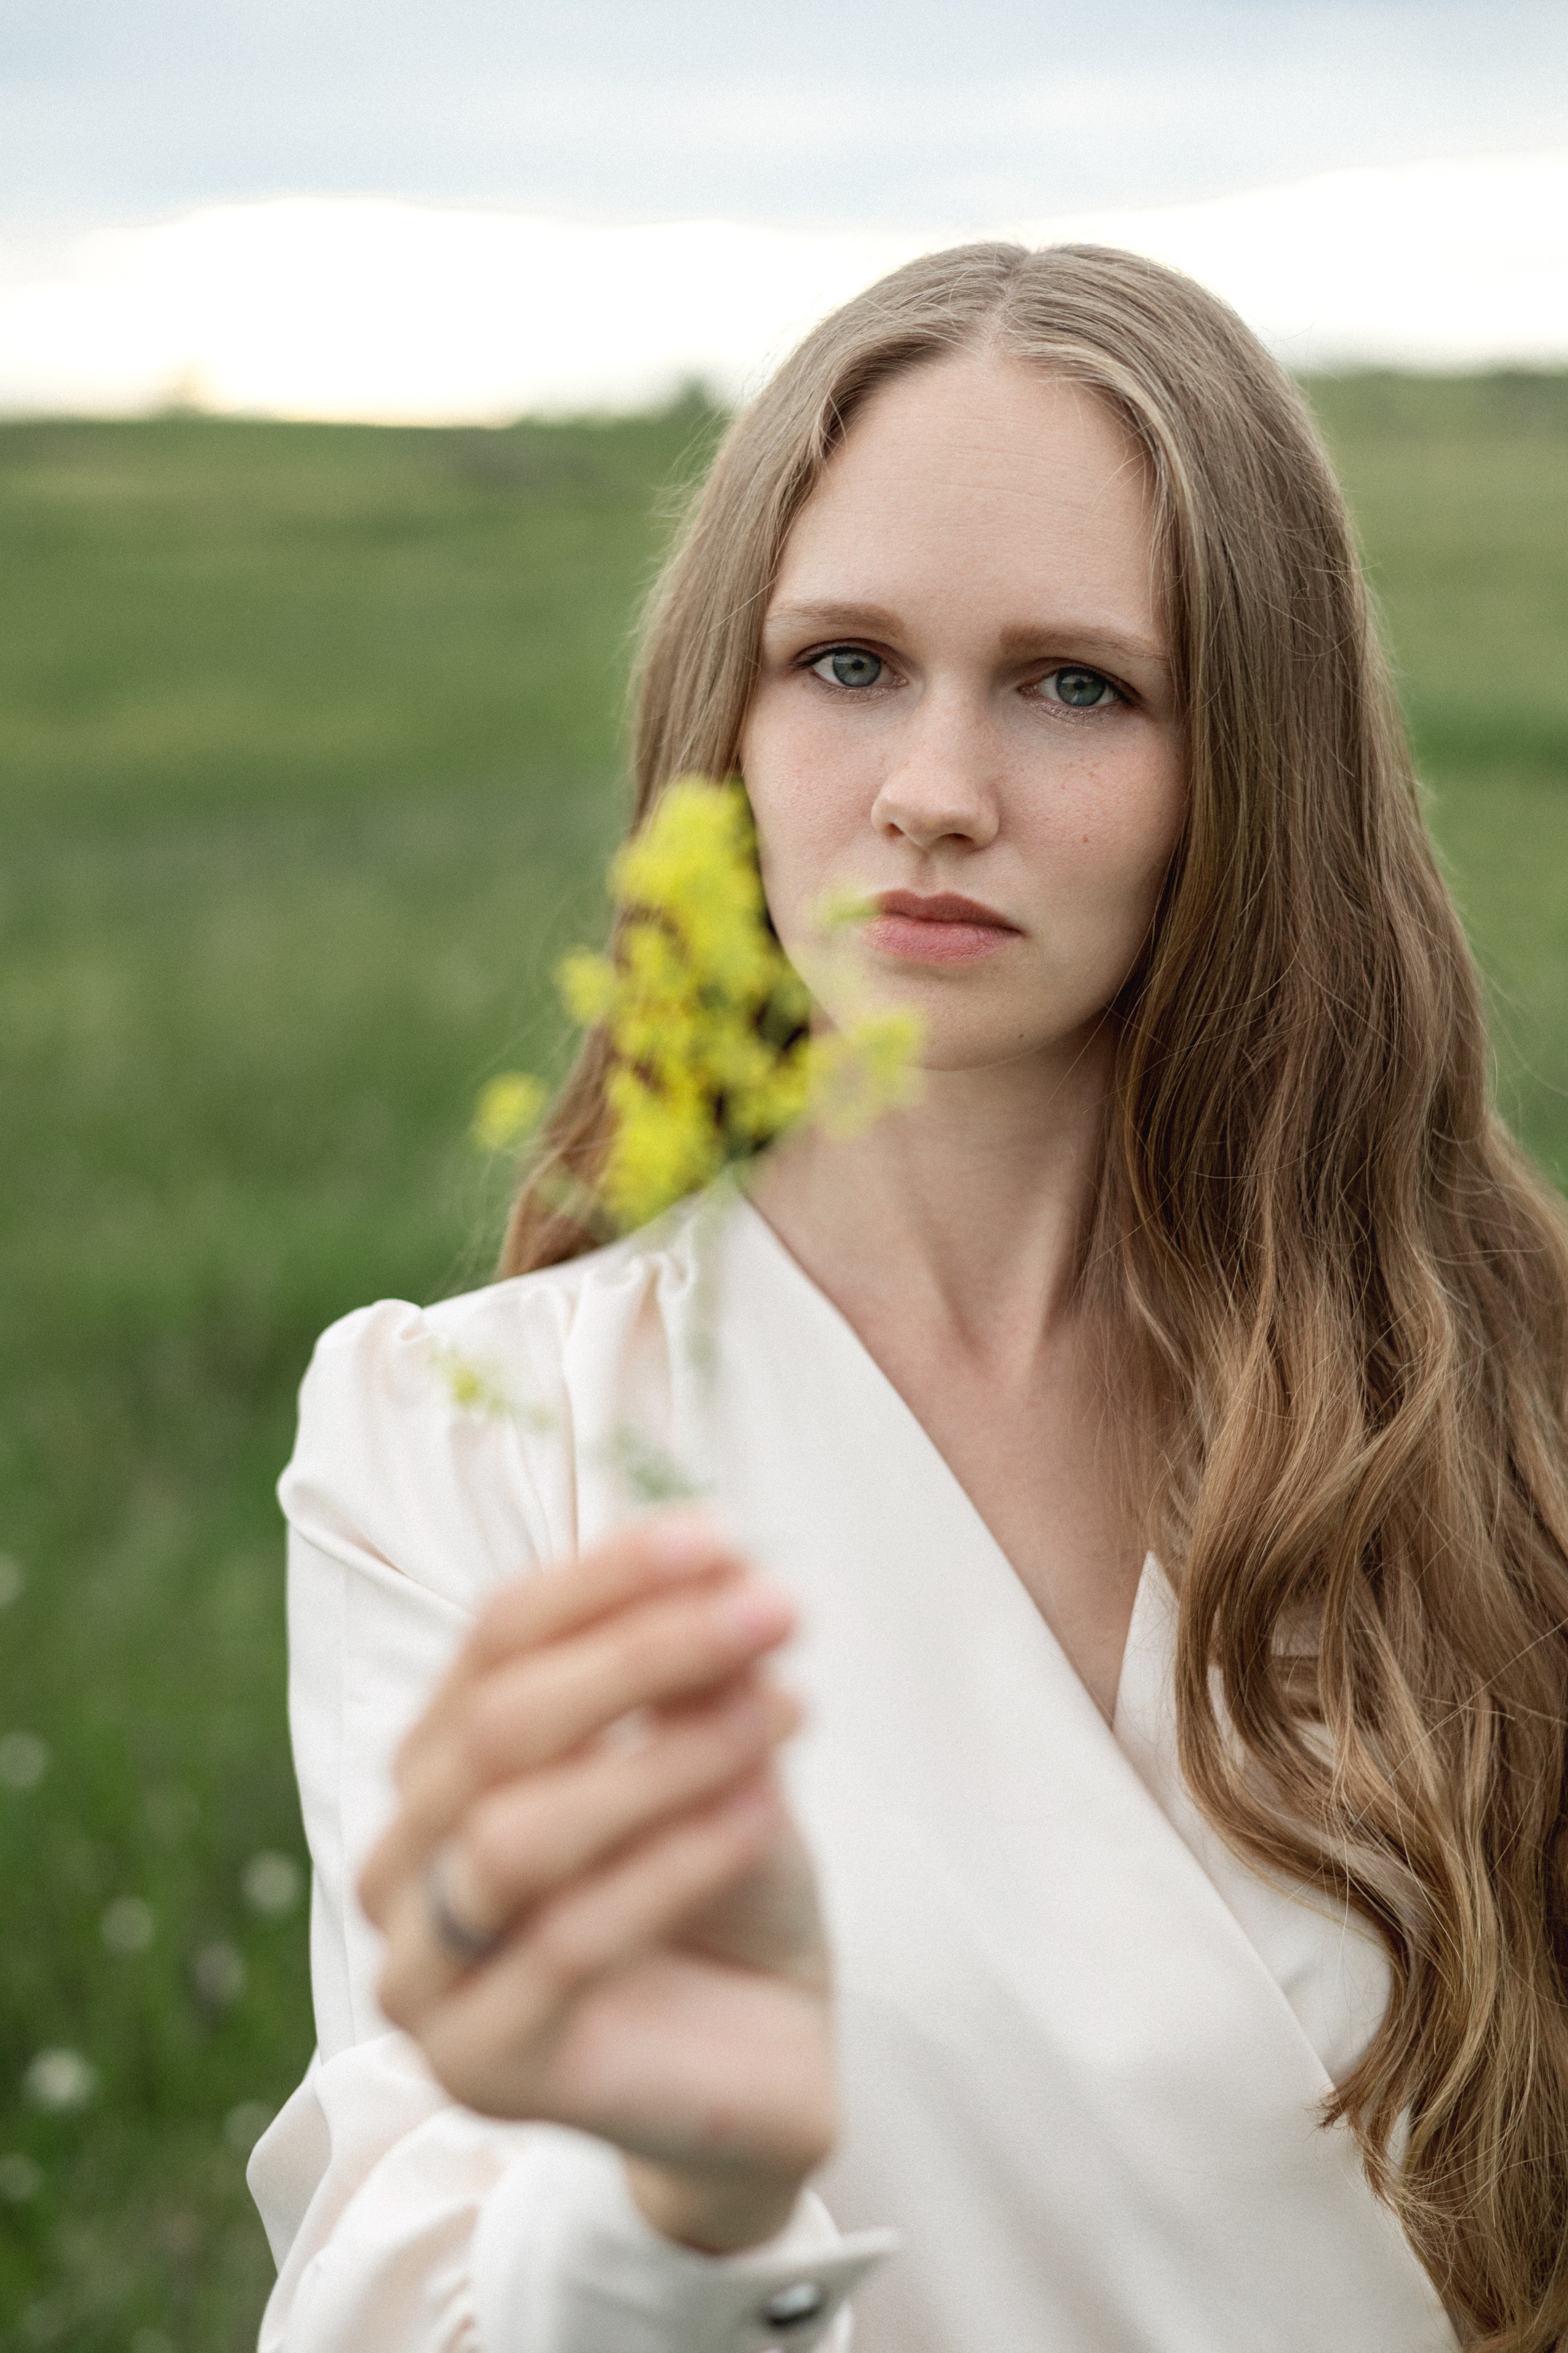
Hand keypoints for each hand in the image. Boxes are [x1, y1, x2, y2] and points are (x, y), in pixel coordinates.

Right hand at [358, 1509, 837, 2251]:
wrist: (764, 2054)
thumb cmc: (723, 1884)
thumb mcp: (720, 1756)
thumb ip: (697, 1678)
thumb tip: (717, 1569)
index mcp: (440, 1763)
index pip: (495, 1638)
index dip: (604, 1579)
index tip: (721, 1539)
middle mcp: (403, 1859)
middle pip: (497, 1724)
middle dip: (642, 1652)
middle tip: (774, 1613)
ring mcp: (423, 1975)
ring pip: (514, 1834)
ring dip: (659, 1762)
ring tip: (784, 1714)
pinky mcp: (478, 2066)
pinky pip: (567, 1943)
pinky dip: (673, 1863)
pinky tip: (764, 1811)